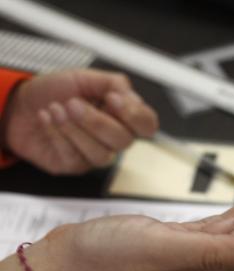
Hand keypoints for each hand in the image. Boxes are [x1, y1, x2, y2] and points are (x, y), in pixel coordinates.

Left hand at [2, 69, 157, 173]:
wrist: (21, 103)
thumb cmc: (55, 92)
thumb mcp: (85, 77)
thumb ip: (114, 83)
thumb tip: (131, 96)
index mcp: (122, 115)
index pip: (147, 124)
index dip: (135, 115)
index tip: (113, 99)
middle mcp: (113, 137)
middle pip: (124, 141)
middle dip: (97, 121)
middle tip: (74, 103)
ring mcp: (95, 154)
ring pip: (100, 153)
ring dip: (75, 129)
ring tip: (57, 109)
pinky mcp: (74, 165)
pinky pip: (74, 157)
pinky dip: (57, 134)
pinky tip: (47, 118)